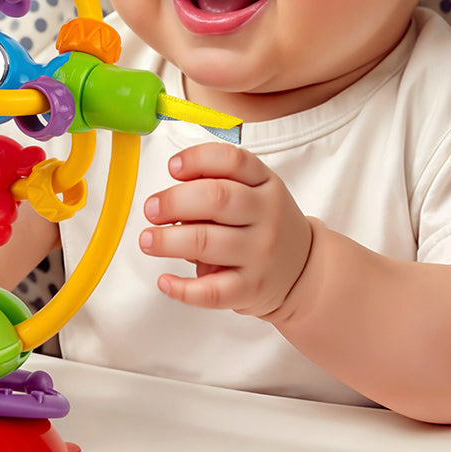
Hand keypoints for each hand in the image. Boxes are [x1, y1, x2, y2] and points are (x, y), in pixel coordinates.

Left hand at [139, 143, 312, 316]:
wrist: (302, 271)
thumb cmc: (265, 225)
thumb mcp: (255, 192)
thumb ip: (218, 182)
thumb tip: (172, 190)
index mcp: (266, 184)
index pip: (232, 160)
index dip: (196, 159)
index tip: (172, 167)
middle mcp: (267, 215)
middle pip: (215, 198)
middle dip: (173, 201)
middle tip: (152, 209)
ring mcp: (260, 254)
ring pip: (206, 243)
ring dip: (167, 241)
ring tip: (148, 240)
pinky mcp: (250, 288)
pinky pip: (211, 291)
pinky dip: (182, 288)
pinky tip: (165, 281)